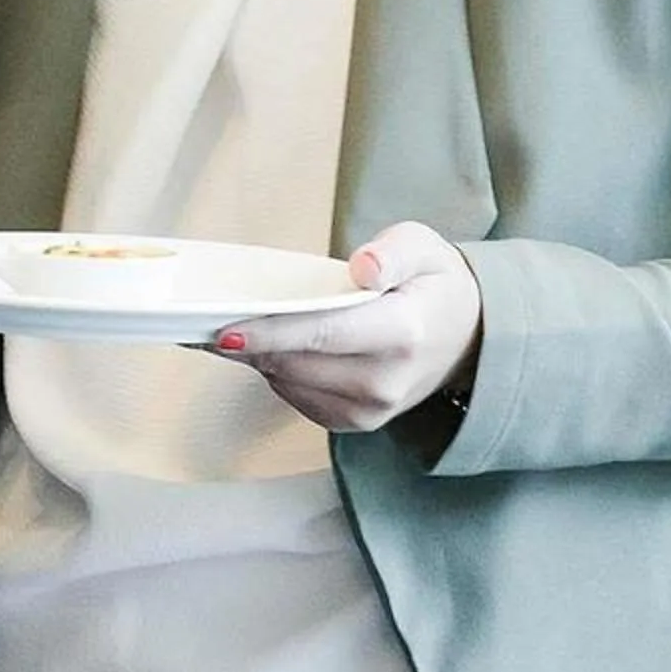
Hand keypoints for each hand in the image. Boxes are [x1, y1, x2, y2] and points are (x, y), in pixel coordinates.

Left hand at [210, 222, 483, 433]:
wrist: (470, 339)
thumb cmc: (435, 285)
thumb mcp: (423, 248)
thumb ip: (392, 253)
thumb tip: (362, 268)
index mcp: (403, 333)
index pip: (325, 334)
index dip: (271, 334)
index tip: (224, 329)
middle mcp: (386, 380)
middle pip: (297, 364)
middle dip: (246, 344)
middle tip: (200, 319)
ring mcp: (372, 409)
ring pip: (289, 385)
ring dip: (254, 359)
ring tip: (222, 328)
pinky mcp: (357, 423)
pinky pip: (298, 399)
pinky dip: (274, 373)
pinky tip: (260, 348)